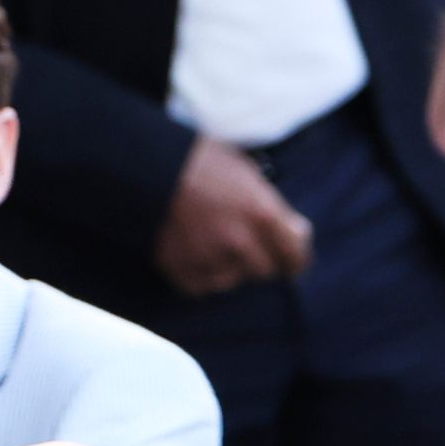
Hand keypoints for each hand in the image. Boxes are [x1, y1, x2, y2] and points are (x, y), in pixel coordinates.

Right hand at [156, 135, 312, 297]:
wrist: (148, 168)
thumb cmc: (198, 159)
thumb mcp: (246, 171)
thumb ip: (268, 203)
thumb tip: (287, 227)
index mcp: (261, 213)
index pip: (294, 253)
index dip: (297, 259)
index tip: (294, 263)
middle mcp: (239, 242)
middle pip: (265, 270)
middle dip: (262, 259)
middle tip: (251, 248)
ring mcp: (209, 259)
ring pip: (234, 278)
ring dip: (231, 266)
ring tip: (216, 245)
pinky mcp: (182, 271)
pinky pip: (204, 285)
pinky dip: (204, 274)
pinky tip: (197, 254)